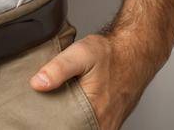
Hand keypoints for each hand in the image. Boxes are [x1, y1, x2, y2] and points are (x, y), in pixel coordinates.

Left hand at [29, 30, 156, 129]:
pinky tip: (74, 107)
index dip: (50, 121)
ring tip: (61, 105)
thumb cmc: (111, 54)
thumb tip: (38, 83)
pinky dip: (79, 120)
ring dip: (69, 120)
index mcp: (93, 113)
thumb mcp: (81, 54)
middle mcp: (102, 124)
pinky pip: (89, 126)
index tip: (40, 113)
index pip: (62, 128)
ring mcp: (107, 126)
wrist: (135, 53)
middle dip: (58, 120)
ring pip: (81, 128)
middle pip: (71, 129)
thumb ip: (58, 69)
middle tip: (49, 106)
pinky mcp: (109, 124)